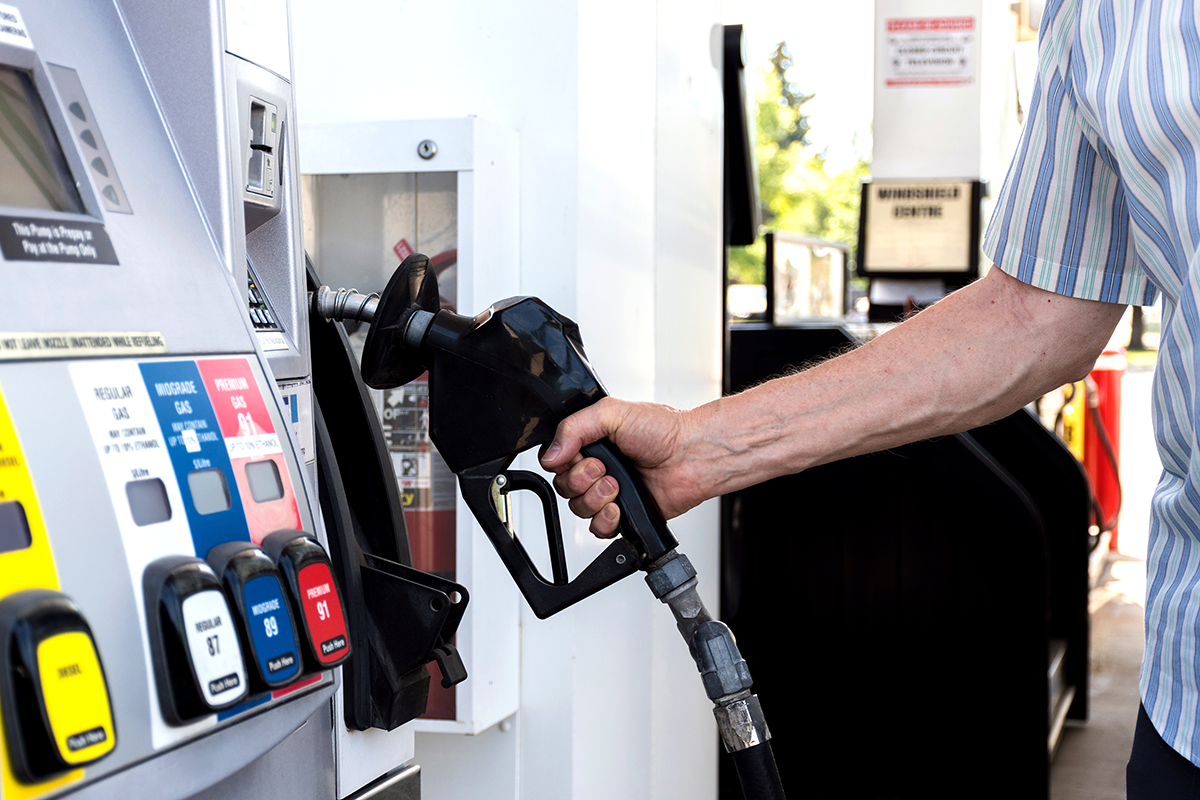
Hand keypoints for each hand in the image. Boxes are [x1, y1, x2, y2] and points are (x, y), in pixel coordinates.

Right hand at [539, 397, 701, 536]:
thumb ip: (574, 427)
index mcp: (591, 442)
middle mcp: (597, 468)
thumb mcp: (612, 413)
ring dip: (595, 498)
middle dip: (581, 480)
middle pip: (563, 487)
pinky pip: (597, 529)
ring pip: (578, 509)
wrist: (692, 456)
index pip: (556, 460)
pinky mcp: (622, 515)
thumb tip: (550, 453)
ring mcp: (608, 492)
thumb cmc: (663, 430)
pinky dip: (605, 521)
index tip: (582, 456)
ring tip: (617, 485)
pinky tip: (619, 507)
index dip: (564, 463)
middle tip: (604, 469)